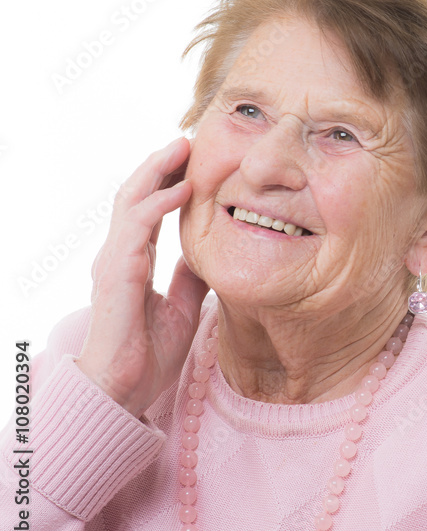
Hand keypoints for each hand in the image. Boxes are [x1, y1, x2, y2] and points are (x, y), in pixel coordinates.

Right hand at [77, 137, 209, 418]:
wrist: (126, 391)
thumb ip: (191, 279)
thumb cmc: (149, 354)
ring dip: (158, 171)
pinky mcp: (117, 274)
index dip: (168, 182)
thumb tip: (206, 255)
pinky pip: (137, 229)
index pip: (149, 209)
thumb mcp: (184, 307)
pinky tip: (183, 189)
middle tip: (188, 139)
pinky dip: (159, 204)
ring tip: (183, 147)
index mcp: (134, 260)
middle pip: (136, 195)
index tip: (193, 160)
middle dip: (161, 165)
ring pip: (131, 201)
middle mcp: (120, 254)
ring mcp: (115, 262)